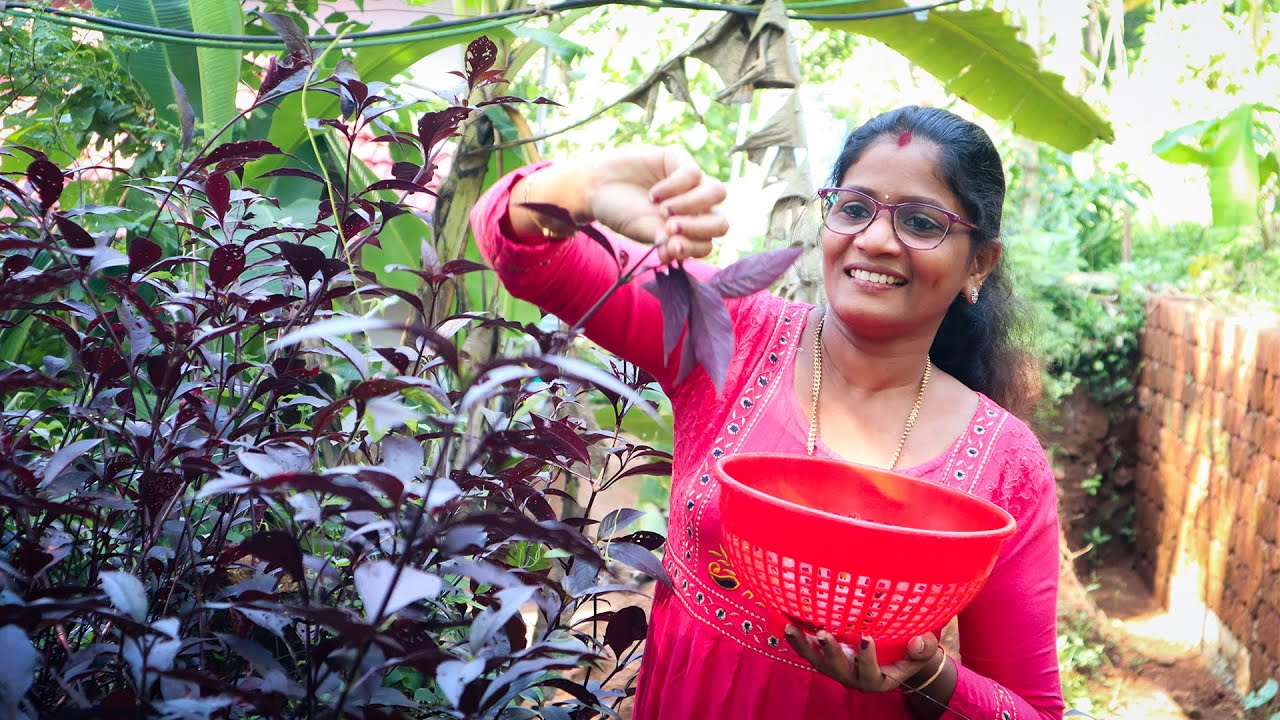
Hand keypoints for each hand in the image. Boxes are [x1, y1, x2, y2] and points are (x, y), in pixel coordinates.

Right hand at [584, 146, 728, 263]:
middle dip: (699, 228)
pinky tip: (653, 194)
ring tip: (664, 210)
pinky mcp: (680, 160)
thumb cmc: (621, 213)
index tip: (667, 249)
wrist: (596, 188)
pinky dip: (673, 187)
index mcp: (689, 229)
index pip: (707, 244)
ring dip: (692, 204)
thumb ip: (663, 242)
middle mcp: (696, 207)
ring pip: (718, 192)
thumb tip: (675, 253)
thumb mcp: (643, 232)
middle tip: (670, 228)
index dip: (692, 248)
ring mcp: (691, 182)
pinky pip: (693, 173)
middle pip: (721, 222)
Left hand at [783, 626, 941, 693]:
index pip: (870, 673)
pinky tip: (787, 620)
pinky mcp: (825, 657)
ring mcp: (836, 668)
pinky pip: (809, 650)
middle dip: (830, 652)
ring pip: (817, 661)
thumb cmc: (909, 654)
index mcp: (877, 680)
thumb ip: (923, 649)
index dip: (867, 658)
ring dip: (804, 645)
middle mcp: (853, 678)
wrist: (894, 659)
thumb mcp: (922, 654)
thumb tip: (918, 642)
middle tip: (824, 634)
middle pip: (838, 669)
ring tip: (791, 628)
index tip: (866, 638)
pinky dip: (798, 637)